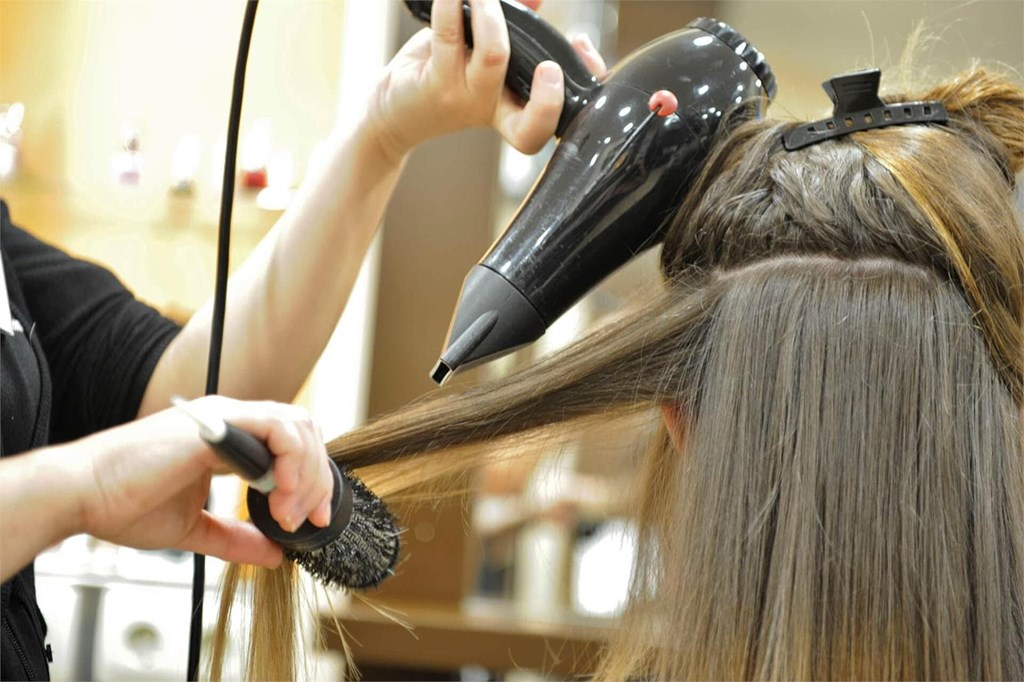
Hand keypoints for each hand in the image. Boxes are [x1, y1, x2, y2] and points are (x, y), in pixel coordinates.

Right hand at [70, 396, 333, 567]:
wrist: (80, 496)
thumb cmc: (121, 504)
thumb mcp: (194, 528)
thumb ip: (235, 538)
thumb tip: (275, 555)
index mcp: (227, 437)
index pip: (291, 444)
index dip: (312, 480)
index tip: (314, 520)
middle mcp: (229, 419)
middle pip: (303, 431)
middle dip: (318, 479)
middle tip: (311, 520)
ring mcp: (223, 416)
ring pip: (296, 426)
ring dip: (305, 474)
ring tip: (289, 514)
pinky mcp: (215, 423)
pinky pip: (276, 429)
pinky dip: (290, 460)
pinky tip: (278, 495)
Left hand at [367, 0, 607, 159]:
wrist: (390, 110)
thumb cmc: (437, 78)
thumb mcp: (477, 54)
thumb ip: (511, 27)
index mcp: (511, 106)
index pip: (550, 123)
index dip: (570, 98)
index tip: (579, 53)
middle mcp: (492, 107)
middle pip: (532, 119)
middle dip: (549, 97)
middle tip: (551, 66)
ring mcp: (463, 97)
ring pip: (494, 56)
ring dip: (493, 15)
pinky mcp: (434, 83)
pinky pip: (449, 35)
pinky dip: (453, 5)